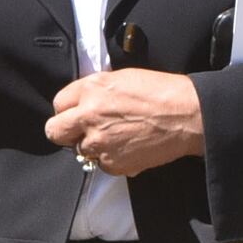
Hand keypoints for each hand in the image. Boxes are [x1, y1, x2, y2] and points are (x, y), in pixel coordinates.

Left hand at [44, 68, 204, 178]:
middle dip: (65, 132)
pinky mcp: (112, 163)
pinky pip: (101, 164)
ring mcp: (99, 142)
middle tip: (82, 131)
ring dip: (92, 146)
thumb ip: (95, 91)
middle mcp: (89, 115)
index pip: (58, 103)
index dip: (68, 110)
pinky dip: (111, 159)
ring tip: (117, 137)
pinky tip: (129, 147)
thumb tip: (81, 104)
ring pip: (79, 150)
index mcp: (91, 89)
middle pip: (55, 131)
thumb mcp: (121, 78)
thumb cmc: (160, 92)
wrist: (187, 115)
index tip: (78, 113)